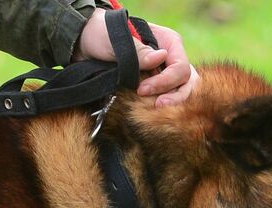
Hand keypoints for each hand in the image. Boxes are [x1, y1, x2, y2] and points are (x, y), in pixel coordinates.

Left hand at [73, 12, 199, 106]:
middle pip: (187, 81)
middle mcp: (169, 58)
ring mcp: (162, 72)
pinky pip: (166, 97)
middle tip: (157, 105)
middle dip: (175, 95)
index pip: (180, 67)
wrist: (84, 43)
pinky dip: (160, 105)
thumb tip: (160, 58)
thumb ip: (138, 52)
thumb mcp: (117, 40)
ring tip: (155, 108)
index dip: (165, 81)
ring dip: (171, 101)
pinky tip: (148, 110)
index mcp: (168, 42)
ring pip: (181, 91)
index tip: (142, 89)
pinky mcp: (153, 85)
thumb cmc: (101, 34)